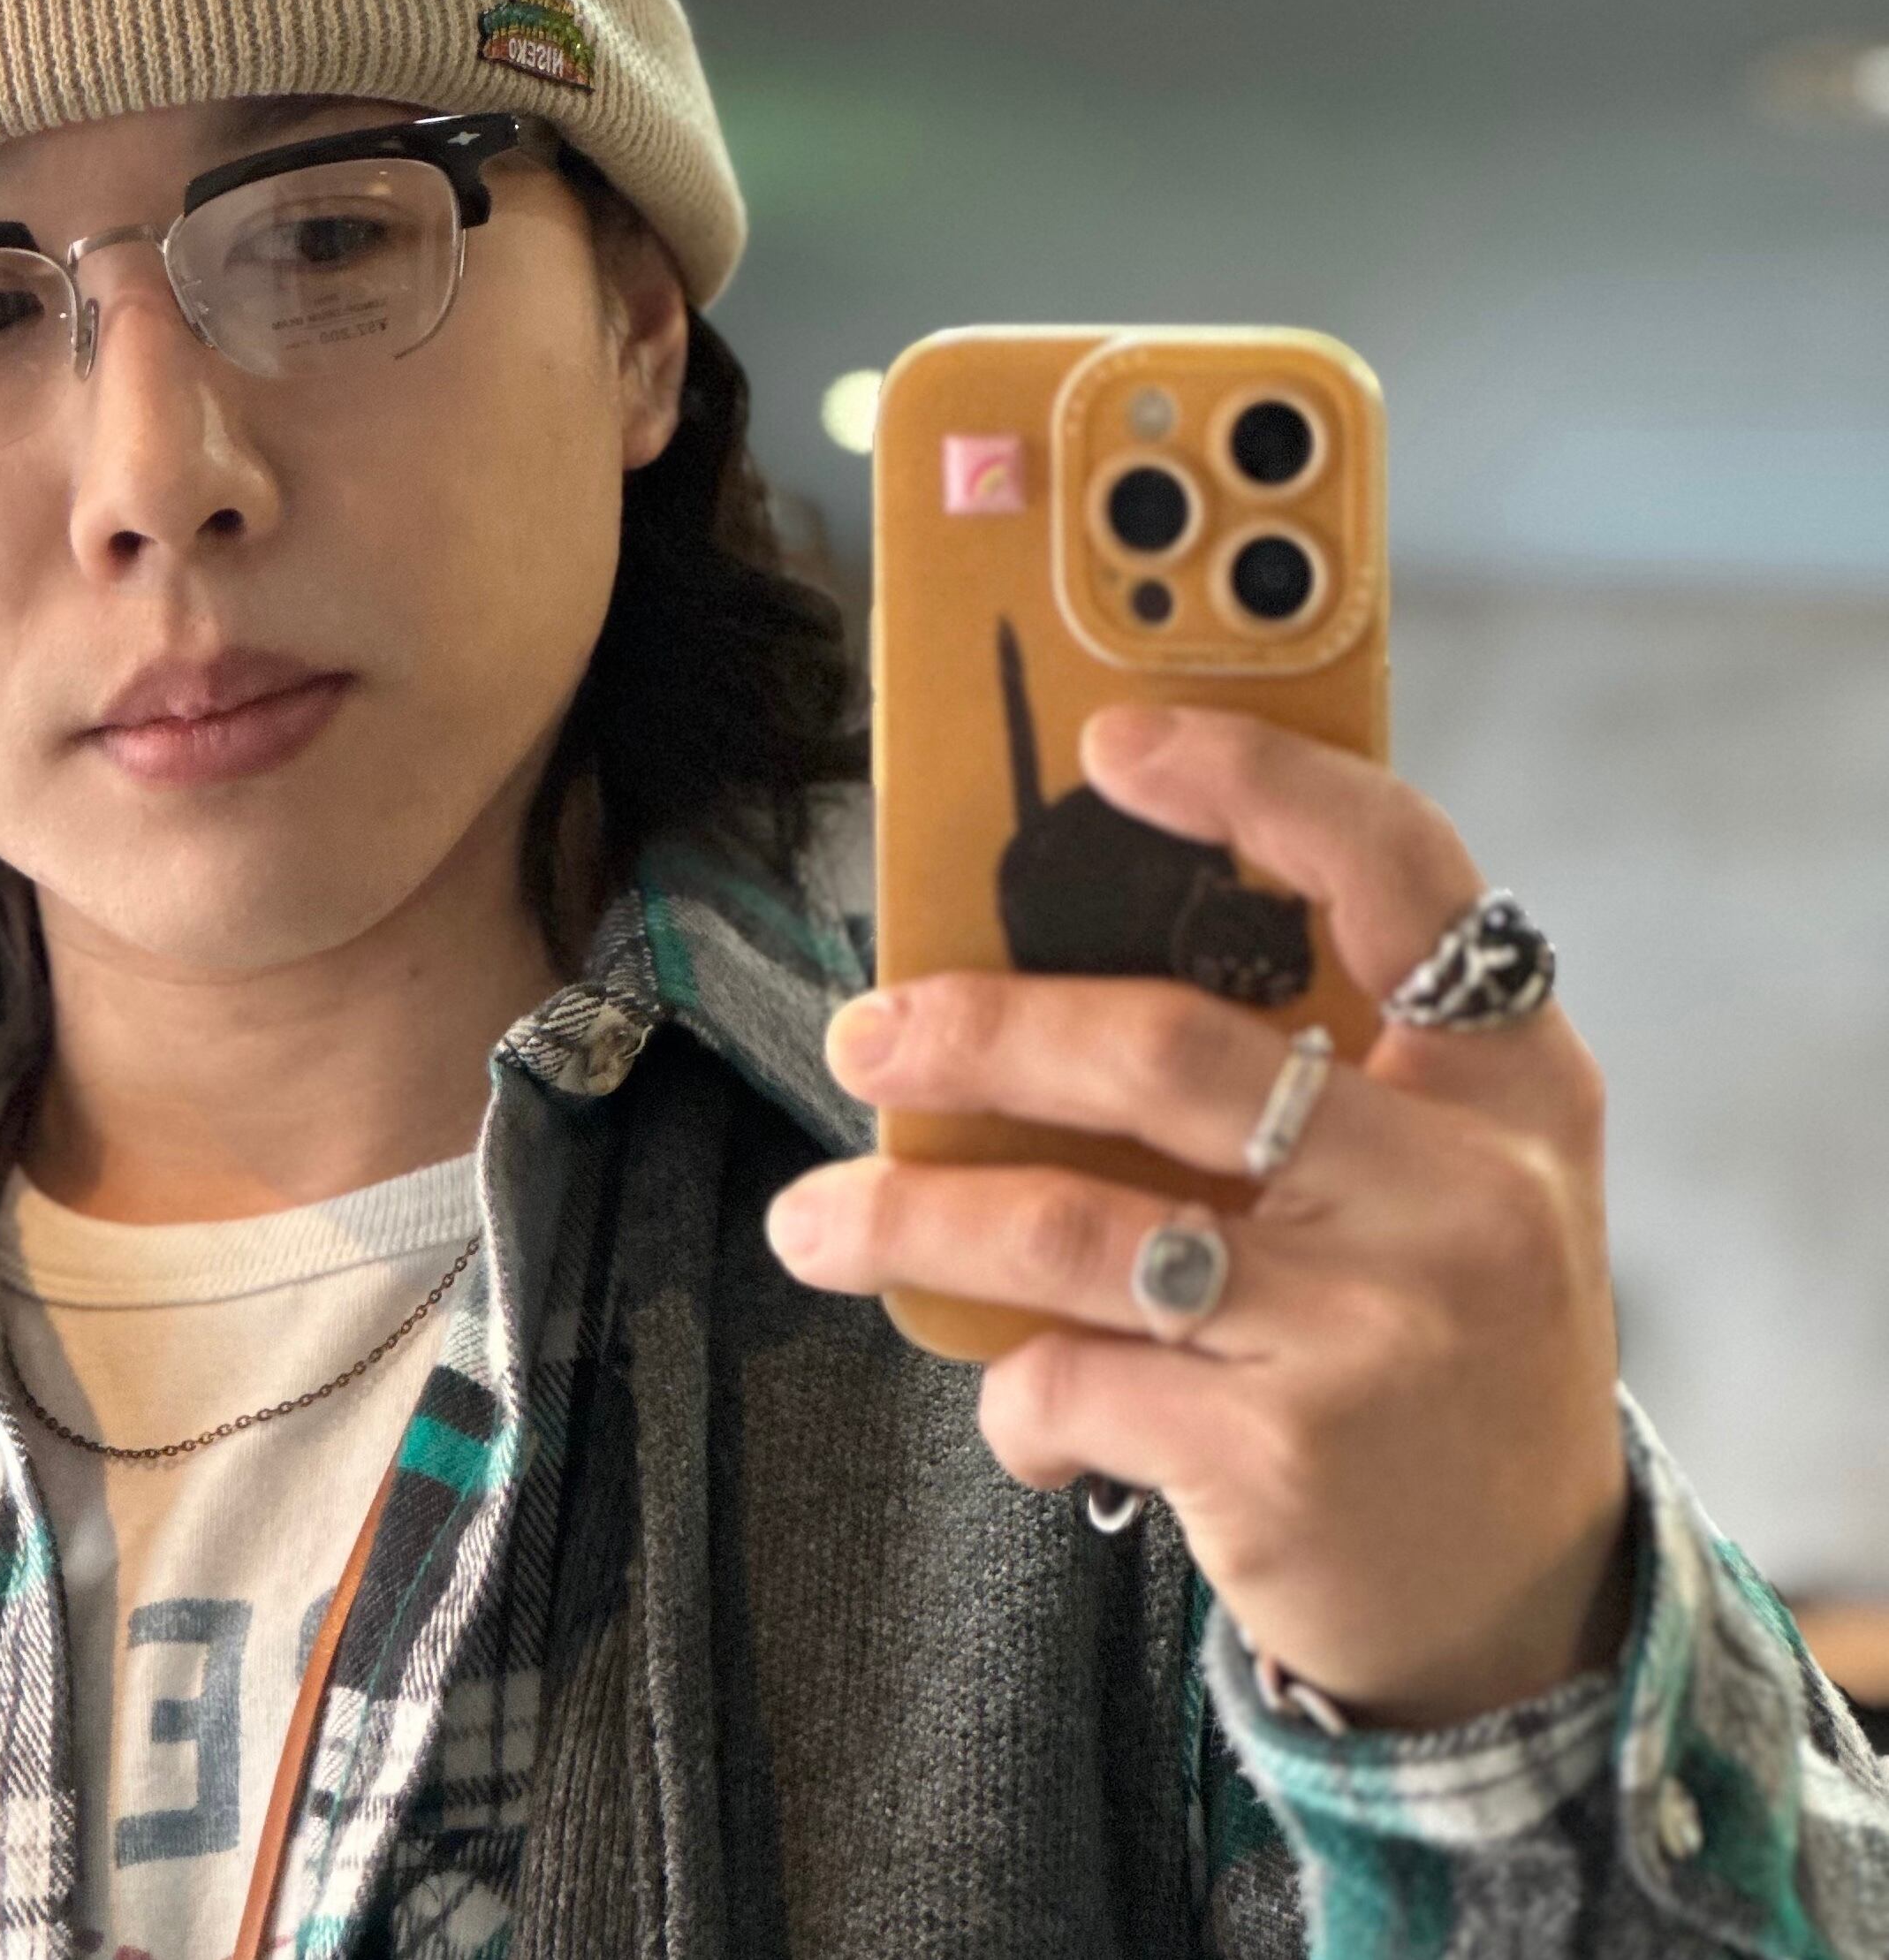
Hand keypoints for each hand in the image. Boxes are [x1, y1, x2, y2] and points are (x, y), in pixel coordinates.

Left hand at [764, 706, 1632, 1730]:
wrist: (1525, 1601)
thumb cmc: (1441, 1337)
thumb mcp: (1439, 1177)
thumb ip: (1312, 1066)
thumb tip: (1046, 960)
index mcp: (1506, 1080)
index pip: (1395, 871)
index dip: (1256, 784)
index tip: (1112, 739)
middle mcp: (1459, 1188)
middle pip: (1165, 1052)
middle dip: (977, 1036)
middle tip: (863, 1037)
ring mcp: (1374, 1324)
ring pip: (1072, 1225)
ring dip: (911, 1220)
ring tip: (815, 1222)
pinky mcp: (1283, 1454)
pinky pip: (1072, 1379)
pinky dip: (1012, 1394)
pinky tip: (1019, 1404)